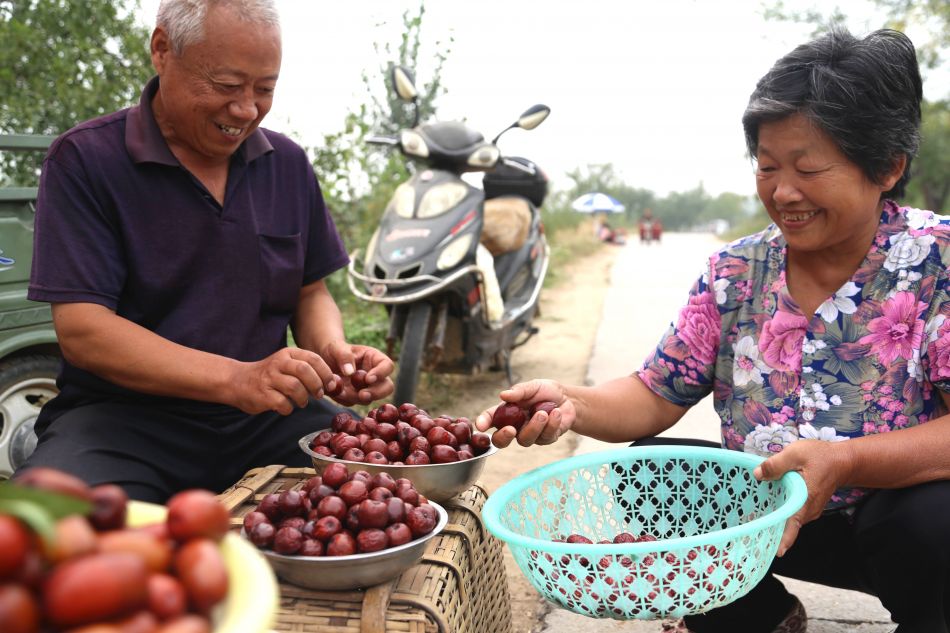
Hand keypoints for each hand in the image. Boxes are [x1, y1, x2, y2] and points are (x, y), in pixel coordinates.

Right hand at [228, 347, 334, 414]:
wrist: (238, 381)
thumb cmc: (271, 376)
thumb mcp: (288, 365)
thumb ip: (308, 370)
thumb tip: (333, 382)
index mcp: (288, 353)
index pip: (314, 359)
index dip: (326, 373)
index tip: (331, 384)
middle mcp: (278, 363)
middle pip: (305, 371)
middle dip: (316, 385)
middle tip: (318, 395)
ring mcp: (269, 378)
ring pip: (295, 387)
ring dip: (303, 398)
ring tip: (302, 402)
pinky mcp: (262, 394)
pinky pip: (282, 403)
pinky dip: (288, 408)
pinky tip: (286, 407)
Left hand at [320, 341, 393, 404]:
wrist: (323, 361)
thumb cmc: (334, 350)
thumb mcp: (336, 347)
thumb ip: (344, 356)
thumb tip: (350, 372)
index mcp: (374, 358)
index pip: (387, 366)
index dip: (381, 373)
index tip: (368, 378)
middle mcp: (374, 375)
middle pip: (387, 387)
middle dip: (376, 393)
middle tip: (362, 394)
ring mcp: (366, 388)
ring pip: (370, 399)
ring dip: (355, 397)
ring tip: (339, 390)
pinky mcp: (354, 397)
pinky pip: (352, 402)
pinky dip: (344, 399)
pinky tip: (335, 391)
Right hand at [474, 379, 575, 447]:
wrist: (568, 399)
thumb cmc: (546, 391)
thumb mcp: (533, 386)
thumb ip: (519, 391)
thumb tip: (503, 395)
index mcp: (507, 412)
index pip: (490, 419)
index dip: (483, 422)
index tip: (480, 425)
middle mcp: (515, 426)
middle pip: (500, 441)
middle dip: (503, 437)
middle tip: (510, 429)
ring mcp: (530, 435)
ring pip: (525, 440)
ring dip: (534, 427)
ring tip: (543, 412)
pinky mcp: (546, 439)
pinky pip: (545, 437)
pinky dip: (552, 424)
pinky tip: (557, 413)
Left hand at [753, 439, 852, 555]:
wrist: (842, 461)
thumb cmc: (821, 457)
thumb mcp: (796, 454)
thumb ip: (776, 464)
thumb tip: (757, 475)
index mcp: (805, 499)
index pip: (793, 524)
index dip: (784, 539)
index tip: (776, 552)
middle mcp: (809, 509)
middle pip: (789, 526)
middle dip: (772, 532)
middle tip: (753, 536)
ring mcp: (810, 510)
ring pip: (791, 521)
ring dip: (775, 523)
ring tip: (755, 523)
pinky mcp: (808, 506)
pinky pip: (793, 515)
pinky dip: (781, 515)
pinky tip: (767, 510)